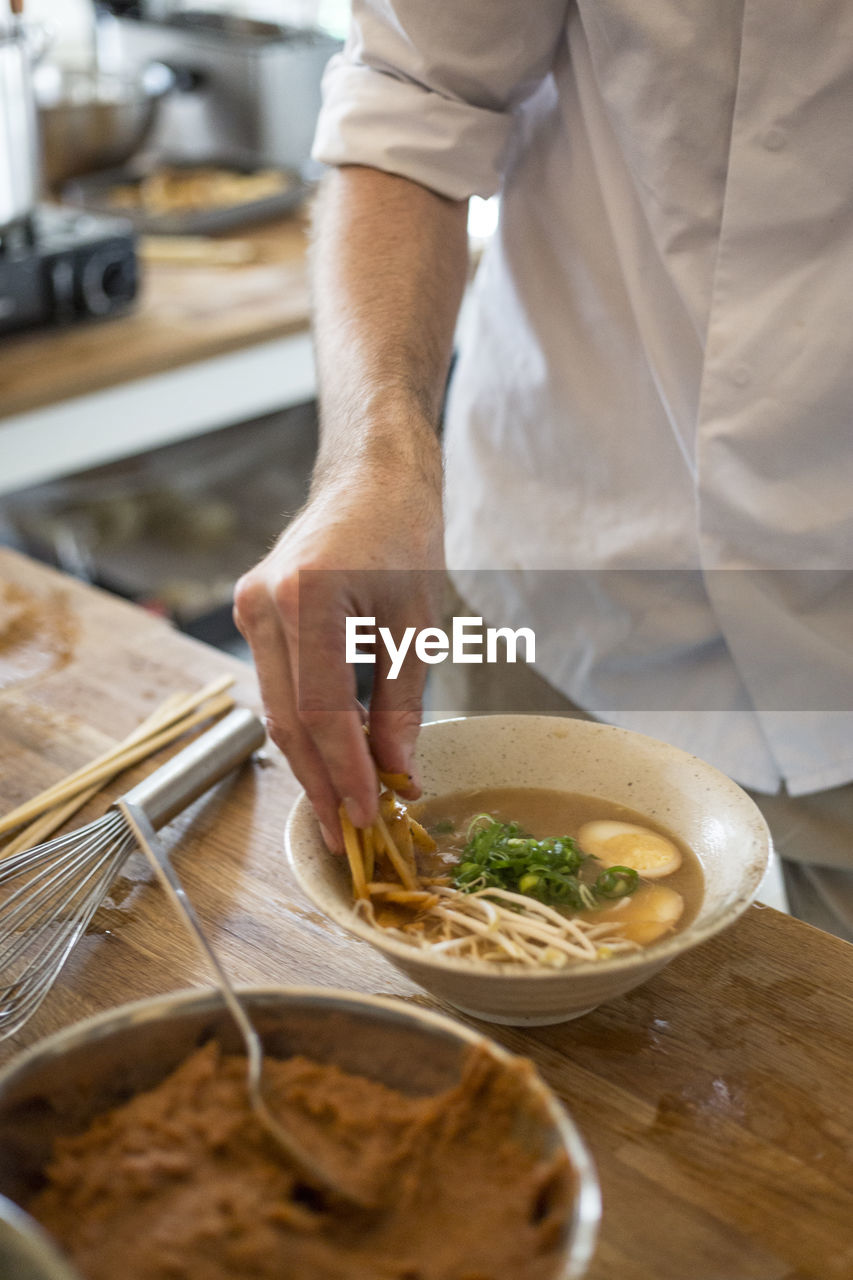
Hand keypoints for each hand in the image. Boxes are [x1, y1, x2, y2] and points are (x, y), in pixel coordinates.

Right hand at [233, 463, 443, 851]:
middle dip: (321, 782)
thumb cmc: (405, 534)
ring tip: (343, 808)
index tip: (370, 818)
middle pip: (289, 720)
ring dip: (310, 761)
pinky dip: (304, 724)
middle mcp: (264, 603)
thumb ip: (402, 704)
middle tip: (348, 836)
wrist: (371, 475)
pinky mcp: (252, 610)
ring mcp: (250, 605)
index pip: (324, 712)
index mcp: (308, 597)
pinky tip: (332, 758)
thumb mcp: (417, 624)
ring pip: (277, 708)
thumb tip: (397, 775)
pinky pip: (276, 684)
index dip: (348, 773)